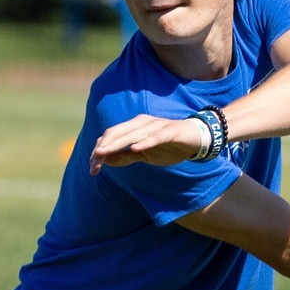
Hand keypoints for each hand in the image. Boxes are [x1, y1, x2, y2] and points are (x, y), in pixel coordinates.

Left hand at [90, 114, 207, 171]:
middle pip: (117, 133)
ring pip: (132, 134)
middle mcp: (142, 123)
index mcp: (134, 127)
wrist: (197, 140)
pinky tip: (135, 148)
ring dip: (116, 145)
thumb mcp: (143, 156)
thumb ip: (125, 157)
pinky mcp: (171, 131)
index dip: (99, 150)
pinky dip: (145, 142)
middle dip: (103, 148)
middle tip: (93, 164)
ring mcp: (157, 126)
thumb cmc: (168, 147)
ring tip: (102, 153)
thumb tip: (104, 161)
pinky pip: (156, 136)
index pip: (111, 136)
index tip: (92, 167)